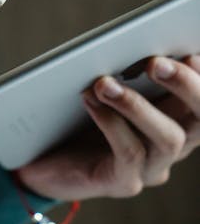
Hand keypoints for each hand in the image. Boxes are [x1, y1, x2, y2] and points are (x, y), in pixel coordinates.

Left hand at [16, 55, 199, 200]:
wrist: (40, 155)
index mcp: (173, 114)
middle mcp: (169, 142)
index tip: (190, 54)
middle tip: (155, 62)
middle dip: (185, 87)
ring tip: (104, 82)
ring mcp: (150, 167)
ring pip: (168, 139)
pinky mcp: (123, 182)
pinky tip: (90, 102)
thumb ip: (127, 68)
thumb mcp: (105, 82)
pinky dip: (111, 123)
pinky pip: (129, 154)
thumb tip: (138, 41)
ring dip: (137, 105)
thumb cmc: (75, 110)